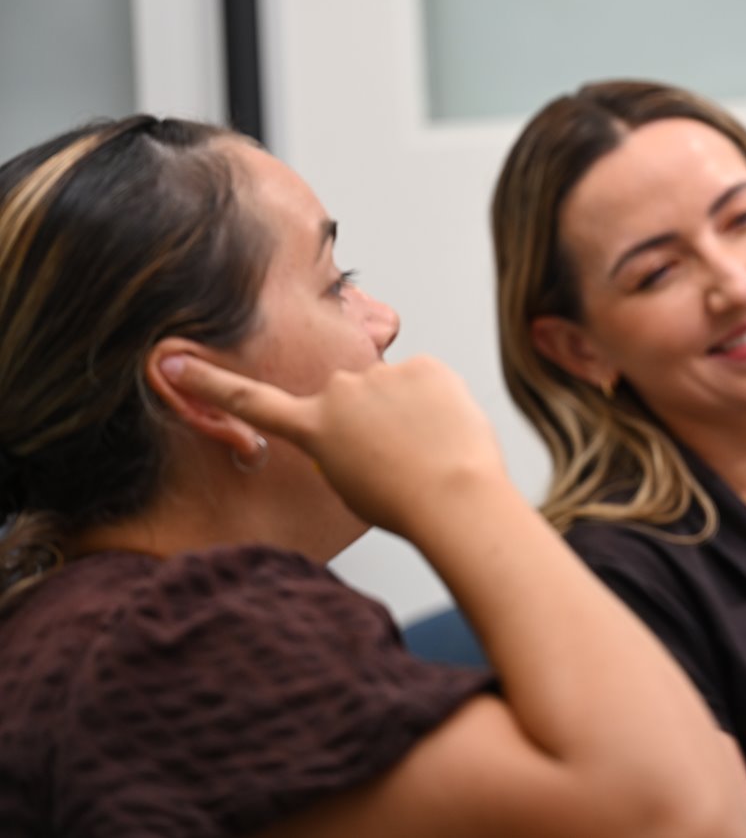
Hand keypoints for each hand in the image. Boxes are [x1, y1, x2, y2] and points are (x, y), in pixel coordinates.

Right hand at [162, 354, 510, 536]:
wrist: (453, 497)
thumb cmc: (404, 503)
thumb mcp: (350, 486)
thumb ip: (339, 448)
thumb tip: (355, 432)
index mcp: (313, 427)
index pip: (251, 402)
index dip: (208, 384)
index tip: (171, 364)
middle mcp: (338, 392)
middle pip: (350, 396)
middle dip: (371, 416)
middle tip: (400, 454)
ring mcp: (380, 376)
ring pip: (394, 389)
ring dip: (409, 410)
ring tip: (428, 448)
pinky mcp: (423, 365)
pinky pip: (427, 381)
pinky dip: (439, 401)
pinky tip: (447, 429)